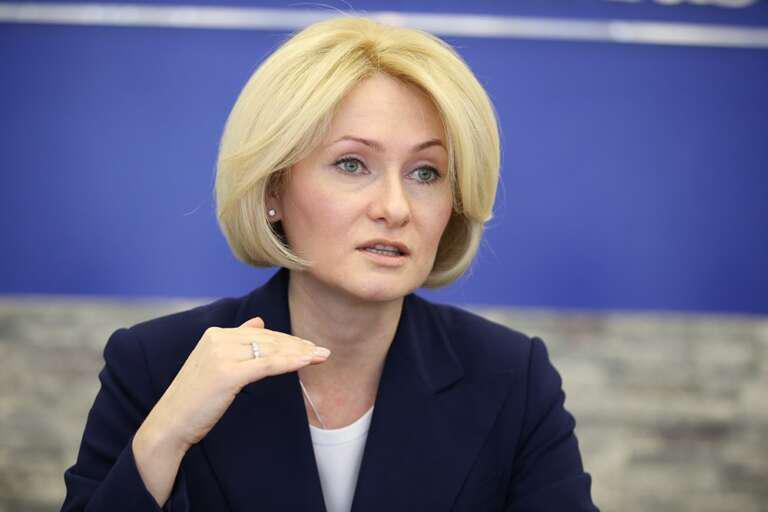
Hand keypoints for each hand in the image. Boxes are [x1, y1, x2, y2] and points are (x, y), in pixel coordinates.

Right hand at [140, 317, 329, 452]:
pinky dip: (289, 362)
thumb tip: (259, 322)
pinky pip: (266, 364)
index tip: (308, 346)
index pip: (260, 334)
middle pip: (268, 340)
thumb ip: (236, 341)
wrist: (170, 424)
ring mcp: (221, 354)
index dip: (287, 340)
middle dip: (297, 346)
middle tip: (321, 351)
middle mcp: (218, 339)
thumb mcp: (215, 364)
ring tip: (320, 356)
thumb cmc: (195, 399)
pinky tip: (306, 362)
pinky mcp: (227, 373)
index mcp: (215, 334)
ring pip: (270, 350)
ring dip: (299, 353)